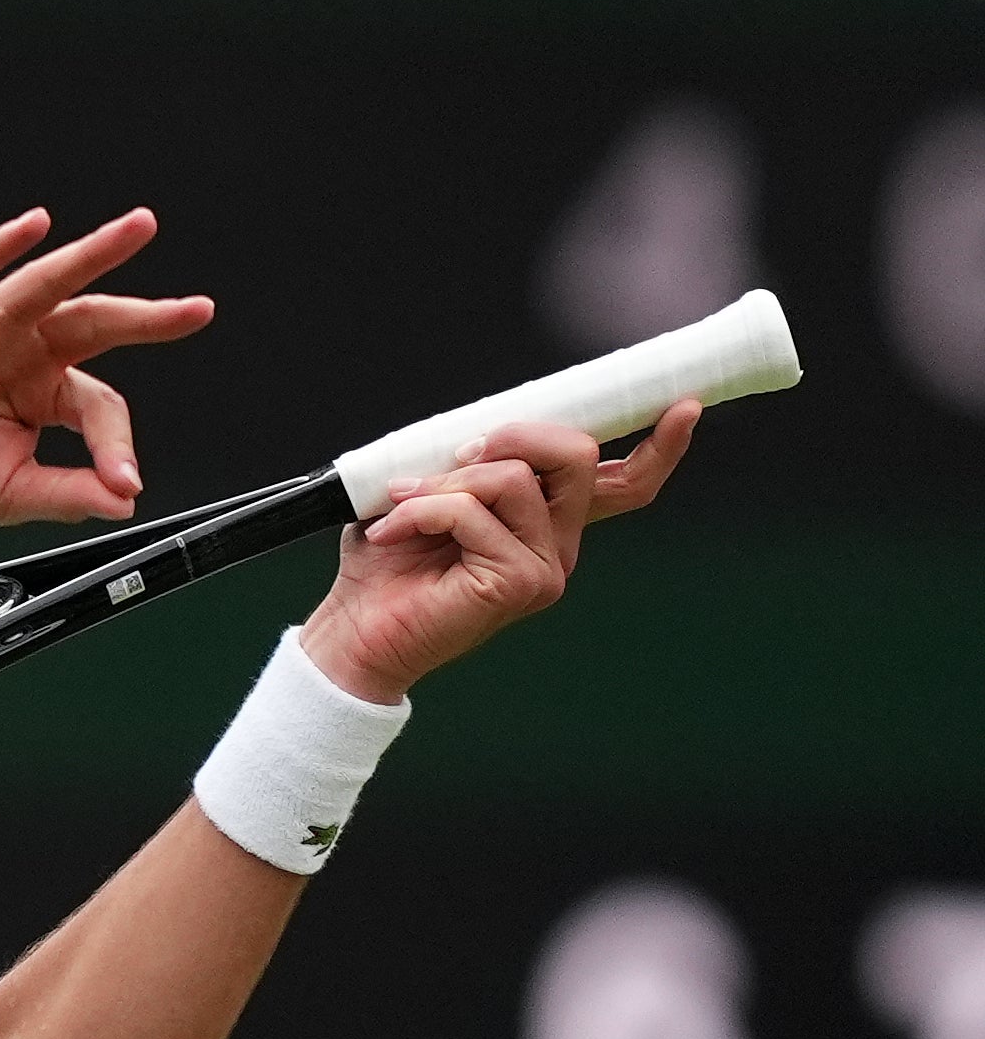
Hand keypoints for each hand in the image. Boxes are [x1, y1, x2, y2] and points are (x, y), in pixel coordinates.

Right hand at [0, 209, 212, 534]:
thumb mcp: (11, 495)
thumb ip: (68, 493)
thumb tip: (124, 499)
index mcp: (43, 397)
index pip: (100, 406)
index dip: (116, 443)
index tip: (123, 480)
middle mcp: (23, 355)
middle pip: (97, 323)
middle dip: (149, 316)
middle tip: (197, 309)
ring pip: (48, 284)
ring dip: (95, 253)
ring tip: (138, 229)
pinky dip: (2, 246)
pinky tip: (34, 226)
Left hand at [298, 401, 700, 703]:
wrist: (354, 632)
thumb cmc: (386, 564)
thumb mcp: (428, 492)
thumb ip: (470, 462)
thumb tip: (485, 432)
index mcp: (545, 522)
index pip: (622, 483)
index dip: (660, 446)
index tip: (685, 406)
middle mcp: (558, 545)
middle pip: (575, 455)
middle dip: (510, 435)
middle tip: (456, 456)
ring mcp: (545, 568)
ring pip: (513, 478)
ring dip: (444, 482)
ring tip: (401, 508)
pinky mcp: (520, 585)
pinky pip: (473, 512)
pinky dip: (422, 510)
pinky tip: (391, 533)